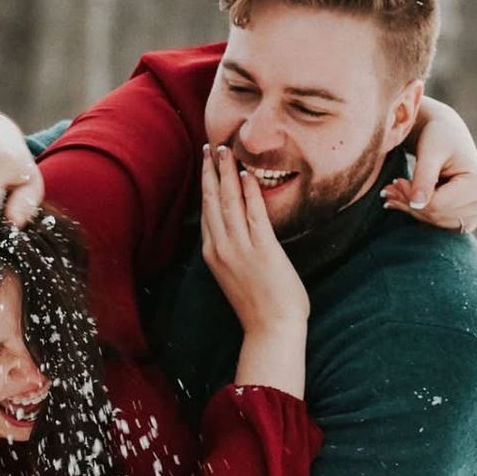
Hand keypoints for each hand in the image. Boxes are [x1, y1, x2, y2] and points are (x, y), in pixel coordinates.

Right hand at [201, 145, 307, 333]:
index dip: (205, 185)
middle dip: (210, 171)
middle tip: (210, 146)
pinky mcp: (262, 250)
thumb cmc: (259, 307)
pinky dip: (249, 192)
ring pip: (228, 203)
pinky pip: (254, 214)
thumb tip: (236, 232)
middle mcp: (221, 248)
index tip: (206, 164)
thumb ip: (232, 252)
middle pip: (212, 201)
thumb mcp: (236, 276)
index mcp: (213, 254)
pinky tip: (247, 174)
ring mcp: (240, 249)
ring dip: (226, 173)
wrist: (271, 330)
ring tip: (225, 151)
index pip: (206, 211)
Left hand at [381, 96, 476, 233]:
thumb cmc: (439, 136)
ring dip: (410, 209)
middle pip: (437, 216)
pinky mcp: (463, 219)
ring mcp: (474, 215)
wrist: (447, 135)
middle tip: (387, 190)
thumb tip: (417, 204)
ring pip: (434, 222)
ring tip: (391, 193)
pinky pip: (436, 223)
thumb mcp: (431, 152)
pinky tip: (401, 201)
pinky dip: (417, 212)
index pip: (439, 205)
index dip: (412, 197)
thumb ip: (424, 177)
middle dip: (409, 203)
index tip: (394, 182)